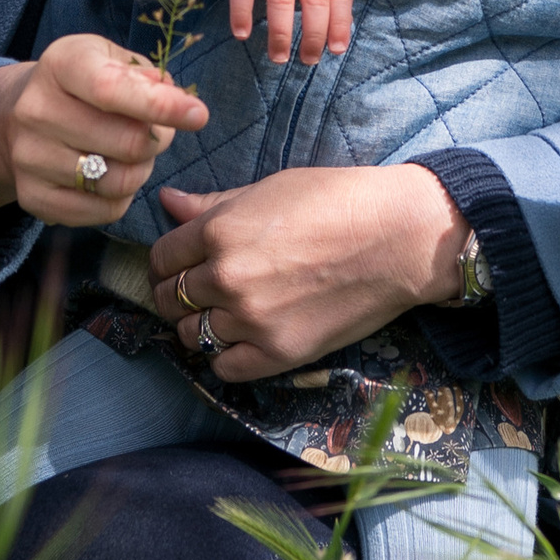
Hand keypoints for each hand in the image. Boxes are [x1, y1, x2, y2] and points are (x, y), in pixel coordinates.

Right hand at [0, 34, 207, 227]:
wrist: (14, 118)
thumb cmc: (81, 84)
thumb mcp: (110, 58)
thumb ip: (147, 75)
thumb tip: (179, 104)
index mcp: (60, 65)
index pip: (110, 89)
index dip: (160, 106)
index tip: (198, 115)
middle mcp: (35, 110)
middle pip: (125, 143)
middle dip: (157, 140)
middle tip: (156, 133)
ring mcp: (29, 158)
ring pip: (118, 182)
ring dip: (141, 171)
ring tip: (133, 155)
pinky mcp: (32, 197)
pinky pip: (104, 211)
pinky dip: (122, 198)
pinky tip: (112, 175)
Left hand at [145, 163, 464, 381]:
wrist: (398, 238)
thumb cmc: (338, 201)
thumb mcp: (269, 190)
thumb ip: (213, 205)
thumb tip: (167, 203)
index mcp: (220, 231)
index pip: (162, 257)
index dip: (167, 261)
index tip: (180, 265)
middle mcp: (227, 277)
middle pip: (170, 298)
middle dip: (176, 294)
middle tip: (197, 291)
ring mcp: (251, 319)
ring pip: (192, 335)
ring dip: (200, 325)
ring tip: (223, 314)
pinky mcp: (279, 352)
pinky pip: (225, 368)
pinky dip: (226, 356)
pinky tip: (243, 339)